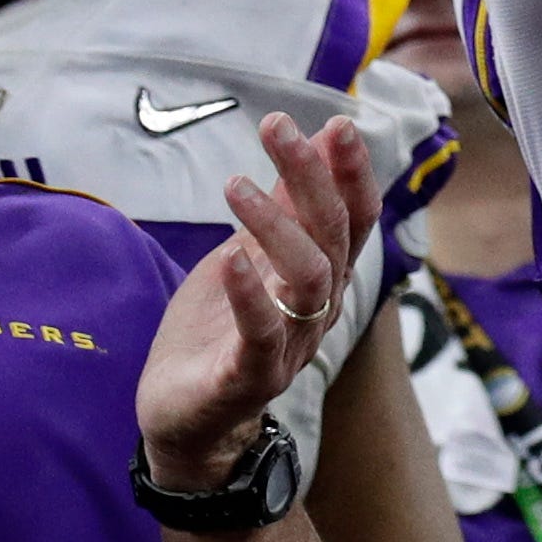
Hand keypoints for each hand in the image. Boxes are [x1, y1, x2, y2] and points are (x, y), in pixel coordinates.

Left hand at [136, 113, 374, 486]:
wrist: (186, 419)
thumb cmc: (219, 330)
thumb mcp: (249, 254)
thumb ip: (285, 206)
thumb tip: (314, 137)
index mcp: (324, 277)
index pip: (356, 217)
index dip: (351, 171)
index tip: (337, 122)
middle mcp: (320, 309)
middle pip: (334, 235)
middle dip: (312, 175)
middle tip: (277, 126)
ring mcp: (290, 344)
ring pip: (308, 277)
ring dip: (276, 224)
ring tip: (234, 184)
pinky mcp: (249, 375)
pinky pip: (262, 333)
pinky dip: (251, 292)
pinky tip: (231, 256)